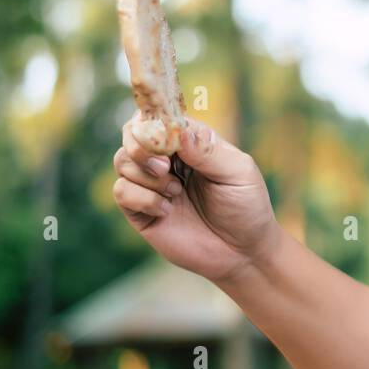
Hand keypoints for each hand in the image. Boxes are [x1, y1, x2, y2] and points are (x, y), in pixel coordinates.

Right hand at [112, 113, 280, 285]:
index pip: (160, 116)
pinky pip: (122, 191)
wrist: (242, 252)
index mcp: (191, 142)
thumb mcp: (238, 172)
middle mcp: (167, 158)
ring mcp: (152, 184)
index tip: (163, 135)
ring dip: (145, 174)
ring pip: (122, 160)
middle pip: (132, 133)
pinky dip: (143, 198)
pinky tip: (167, 210)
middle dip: (141, 146)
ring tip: (175, 191)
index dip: (154, 119)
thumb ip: (207, 150)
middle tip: (165, 166)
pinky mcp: (141, 211)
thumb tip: (177, 130)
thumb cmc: (247, 207)